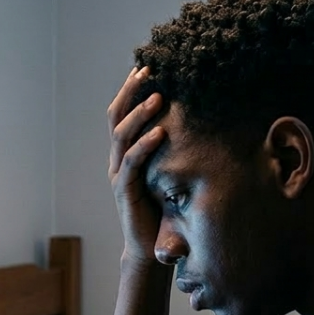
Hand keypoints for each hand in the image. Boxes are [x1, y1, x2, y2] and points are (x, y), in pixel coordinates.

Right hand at [107, 67, 165, 266]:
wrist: (149, 248)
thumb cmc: (162, 210)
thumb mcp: (167, 173)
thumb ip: (172, 151)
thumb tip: (196, 120)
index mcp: (125, 152)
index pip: (122, 113)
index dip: (130, 89)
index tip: (144, 66)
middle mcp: (118, 159)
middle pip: (117, 117)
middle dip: (131, 91)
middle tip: (148, 71)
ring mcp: (119, 174)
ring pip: (122, 135)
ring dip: (140, 113)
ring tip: (158, 96)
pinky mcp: (125, 190)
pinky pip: (133, 162)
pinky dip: (145, 145)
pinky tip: (160, 132)